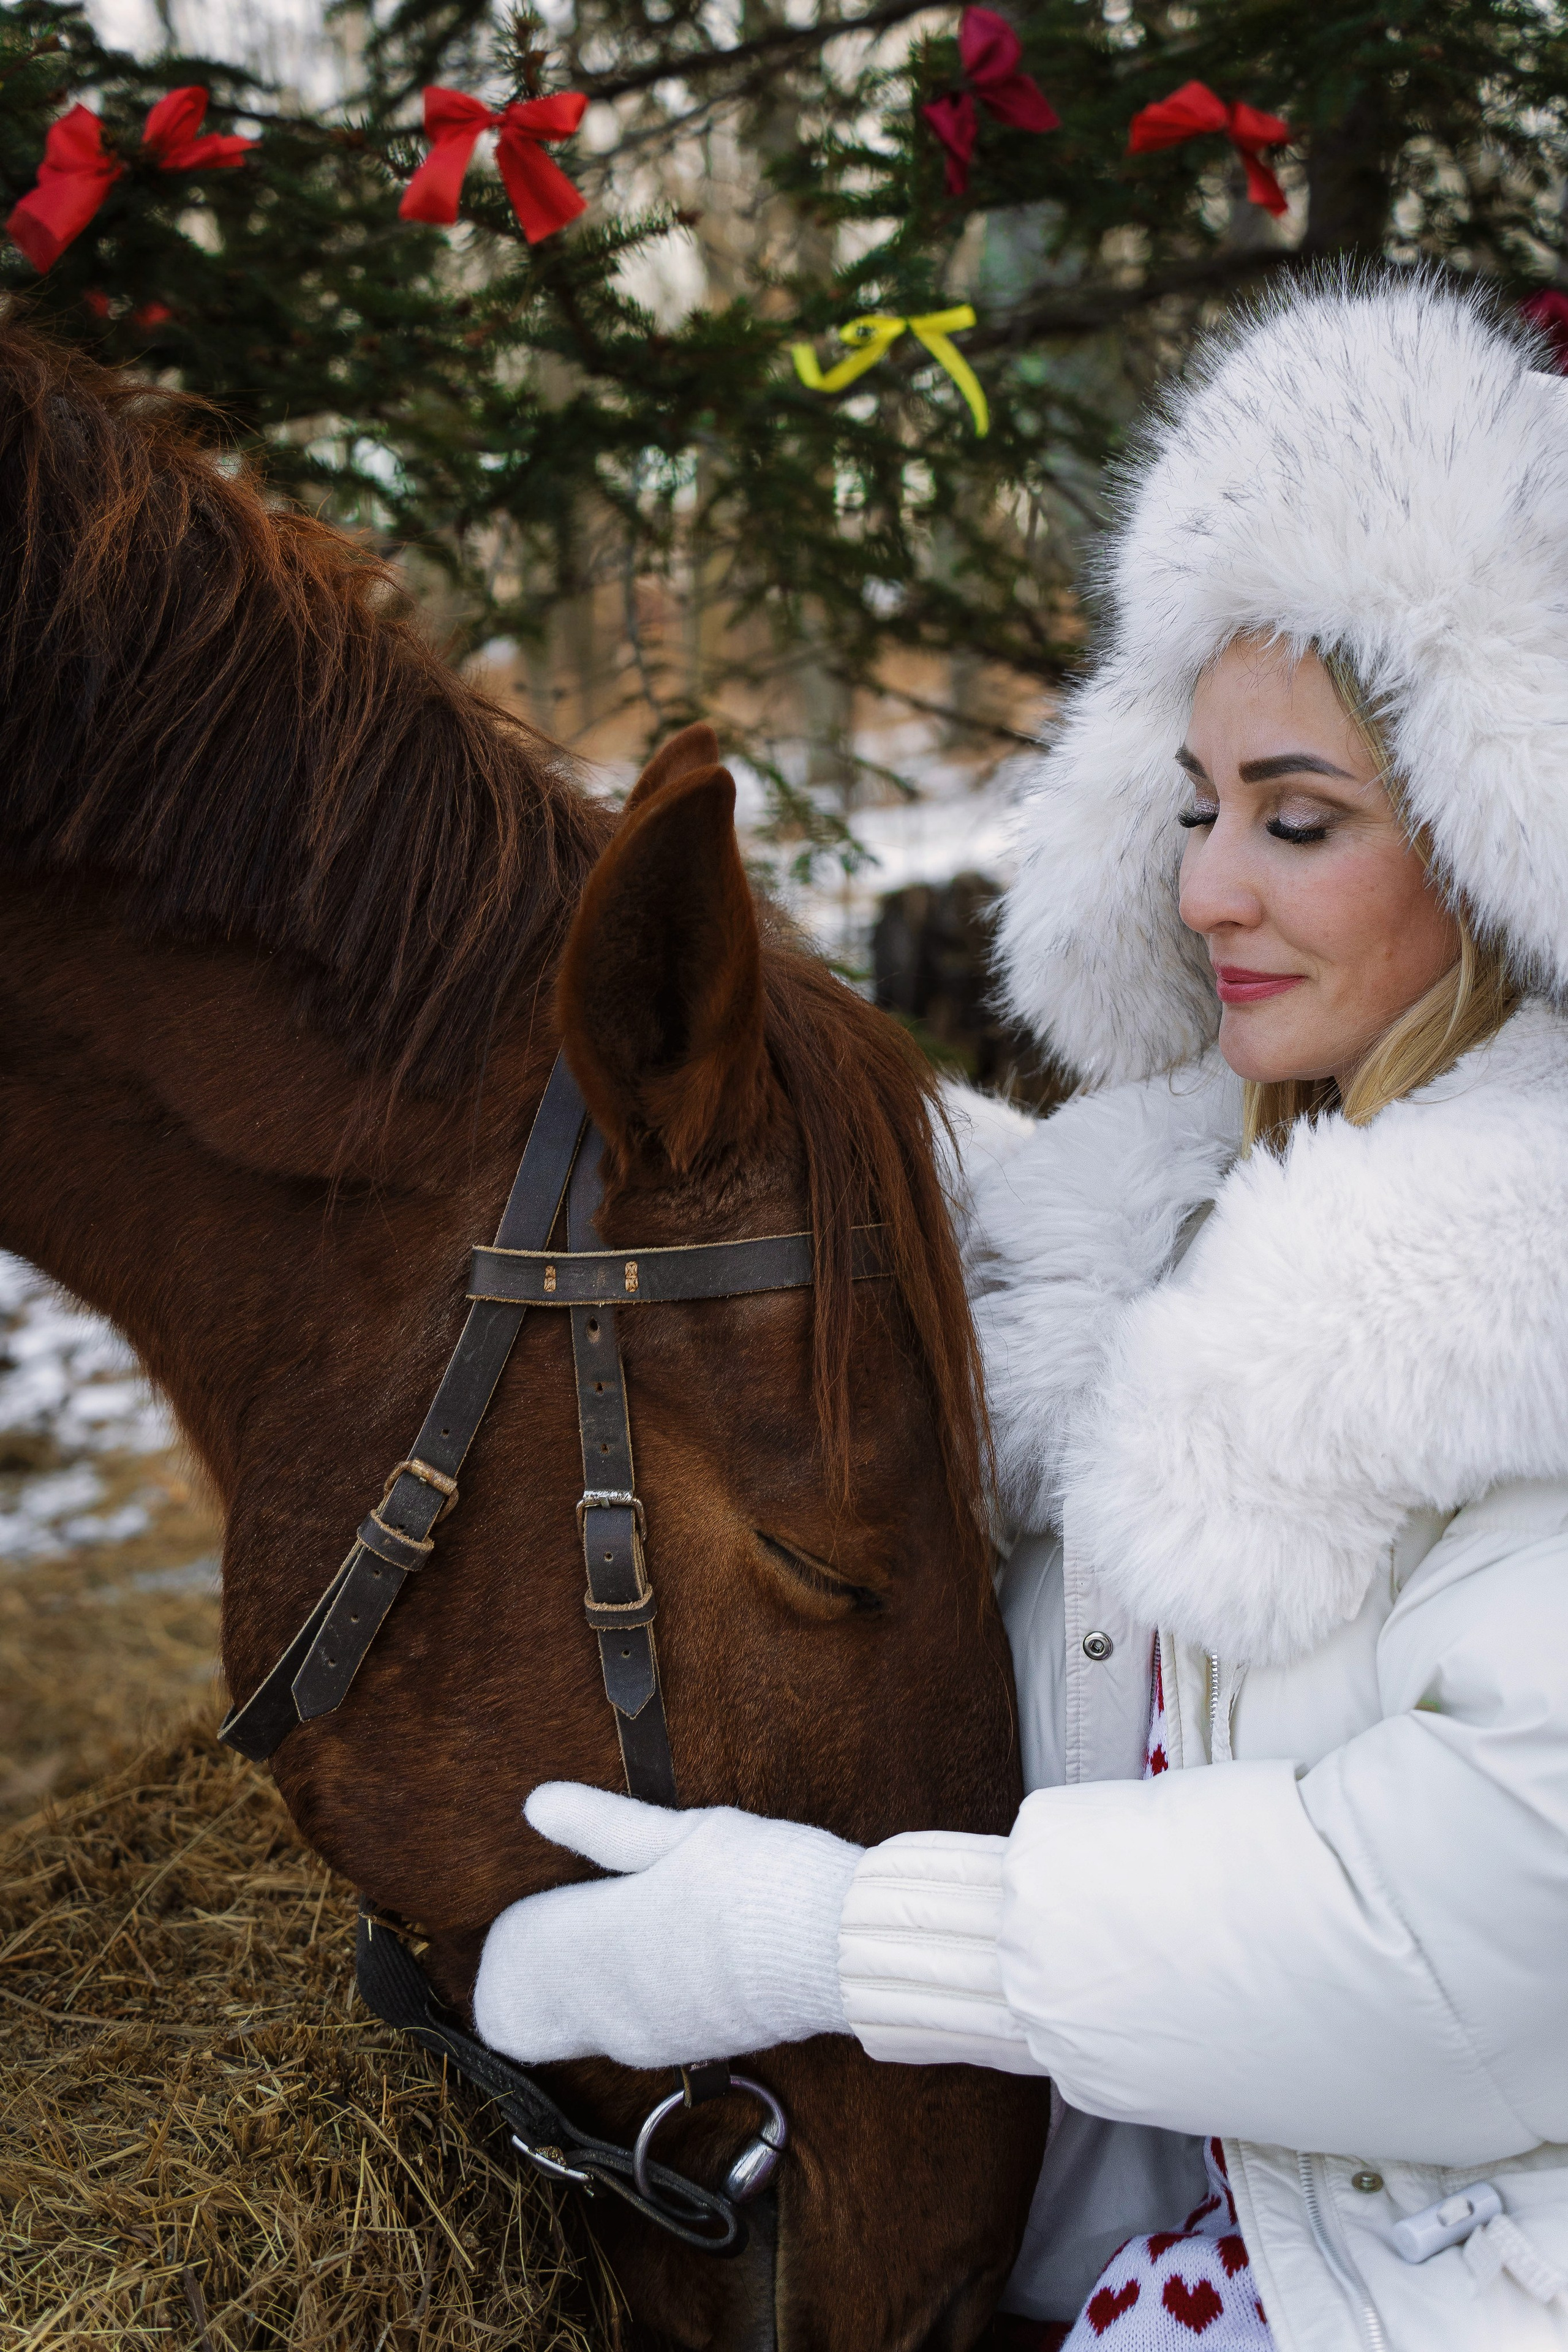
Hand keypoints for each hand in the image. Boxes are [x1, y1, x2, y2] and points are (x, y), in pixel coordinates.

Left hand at [473, 1781, 863, 2067]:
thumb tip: (538, 1803)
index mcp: (601, 1946)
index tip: (539, 1896)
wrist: (841, 1951)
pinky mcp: (687, 2052)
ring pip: (578, 2026)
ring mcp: (649, 2040)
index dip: (516, 1925)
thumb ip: (605, 1826)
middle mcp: (612, 2008)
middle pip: (529, 2011)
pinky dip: (620, 2007)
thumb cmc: (764, 1881)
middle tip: (554, 1925)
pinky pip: (625, 2037)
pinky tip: (655, 1967)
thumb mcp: (684, 1834)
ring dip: (575, 1990)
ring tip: (608, 1936)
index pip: (516, 1954)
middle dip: (528, 1973)